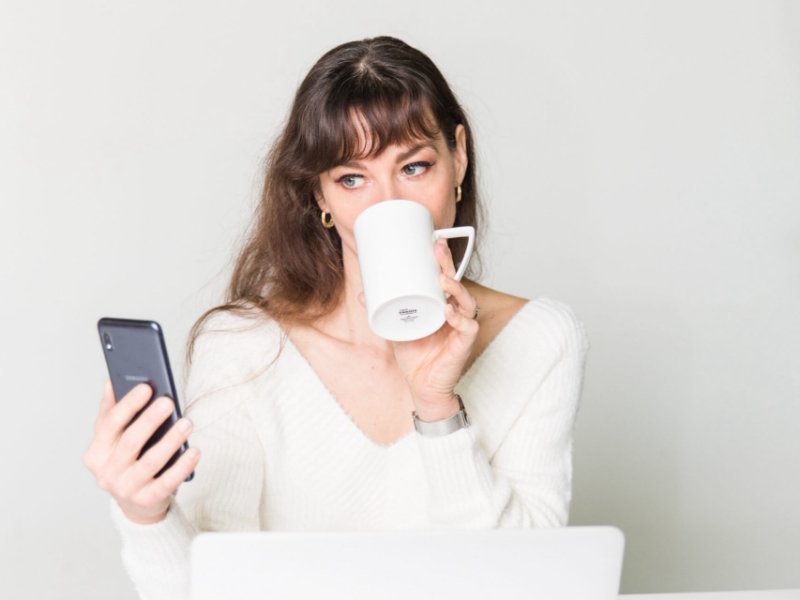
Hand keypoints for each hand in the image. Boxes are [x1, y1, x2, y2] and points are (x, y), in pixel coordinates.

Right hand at [83, 381, 199, 523]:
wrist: (135, 505)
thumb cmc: (126, 464)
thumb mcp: (113, 441)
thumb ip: (111, 413)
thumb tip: (111, 383)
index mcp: (96, 453)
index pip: (110, 425)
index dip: (129, 405)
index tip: (146, 387)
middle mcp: (107, 473)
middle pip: (131, 442)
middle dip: (150, 420)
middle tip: (169, 402)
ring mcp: (126, 489)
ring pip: (151, 461)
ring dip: (171, 440)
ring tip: (187, 423)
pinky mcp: (147, 500)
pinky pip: (168, 481)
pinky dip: (183, 465)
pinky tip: (194, 450)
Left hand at [392, 238, 479, 420]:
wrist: (422, 387)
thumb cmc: (414, 356)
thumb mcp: (394, 330)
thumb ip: (382, 312)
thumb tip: (362, 295)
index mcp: (439, 305)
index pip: (443, 277)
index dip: (441, 259)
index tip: (432, 240)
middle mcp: (453, 312)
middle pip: (456, 282)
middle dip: (448, 263)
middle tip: (437, 248)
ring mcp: (460, 327)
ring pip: (466, 301)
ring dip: (456, 288)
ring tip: (443, 280)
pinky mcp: (464, 344)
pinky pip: (468, 328)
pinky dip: (460, 319)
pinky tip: (450, 312)